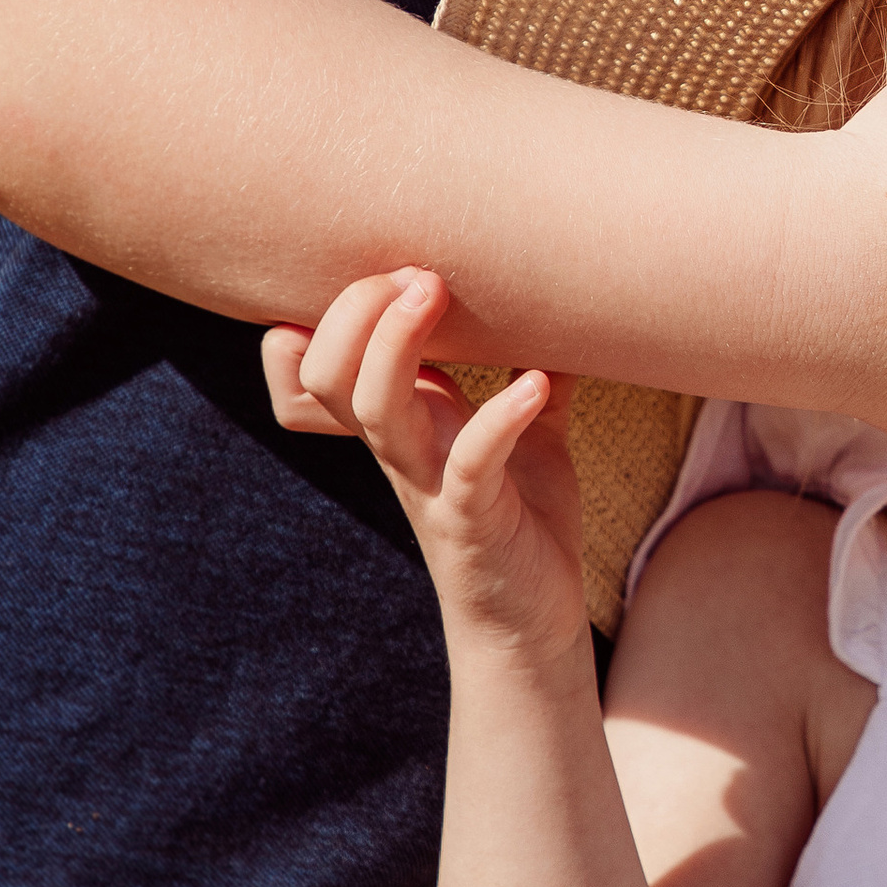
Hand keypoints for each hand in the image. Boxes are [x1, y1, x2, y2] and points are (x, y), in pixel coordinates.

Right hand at [265, 267, 587, 667]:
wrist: (532, 621)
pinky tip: (537, 386)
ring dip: (397, 345)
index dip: (329, 313)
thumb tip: (572, 302)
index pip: (314, 361)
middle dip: (356, 312)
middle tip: (418, 272)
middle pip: (328, 372)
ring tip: (435, 289)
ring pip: (377, 410)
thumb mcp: (530, 431)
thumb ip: (535, 368)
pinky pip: (470, 464)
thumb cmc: (522, 519)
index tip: (394, 265)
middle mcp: (401, 447)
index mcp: (402, 419)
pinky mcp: (473, 520)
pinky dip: (500, 419)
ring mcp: (429, 483)